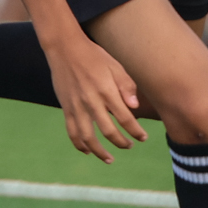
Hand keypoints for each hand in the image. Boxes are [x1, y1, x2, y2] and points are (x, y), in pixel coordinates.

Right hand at [44, 36, 145, 162]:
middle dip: (121, 142)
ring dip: (100, 151)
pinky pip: (72, 132)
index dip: (135, 131)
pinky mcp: (66, 108)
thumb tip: (135, 106)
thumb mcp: (115, 65)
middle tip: (130, 145)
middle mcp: (91, 101)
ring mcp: (77, 106)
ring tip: (109, 159)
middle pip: (108, 131)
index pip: (125, 118)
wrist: (65, 48)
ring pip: (88, 137)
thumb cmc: (93, 56)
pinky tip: (87, 151)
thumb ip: (126, 86)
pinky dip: (79, 144)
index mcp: (106, 90)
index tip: (143, 138)